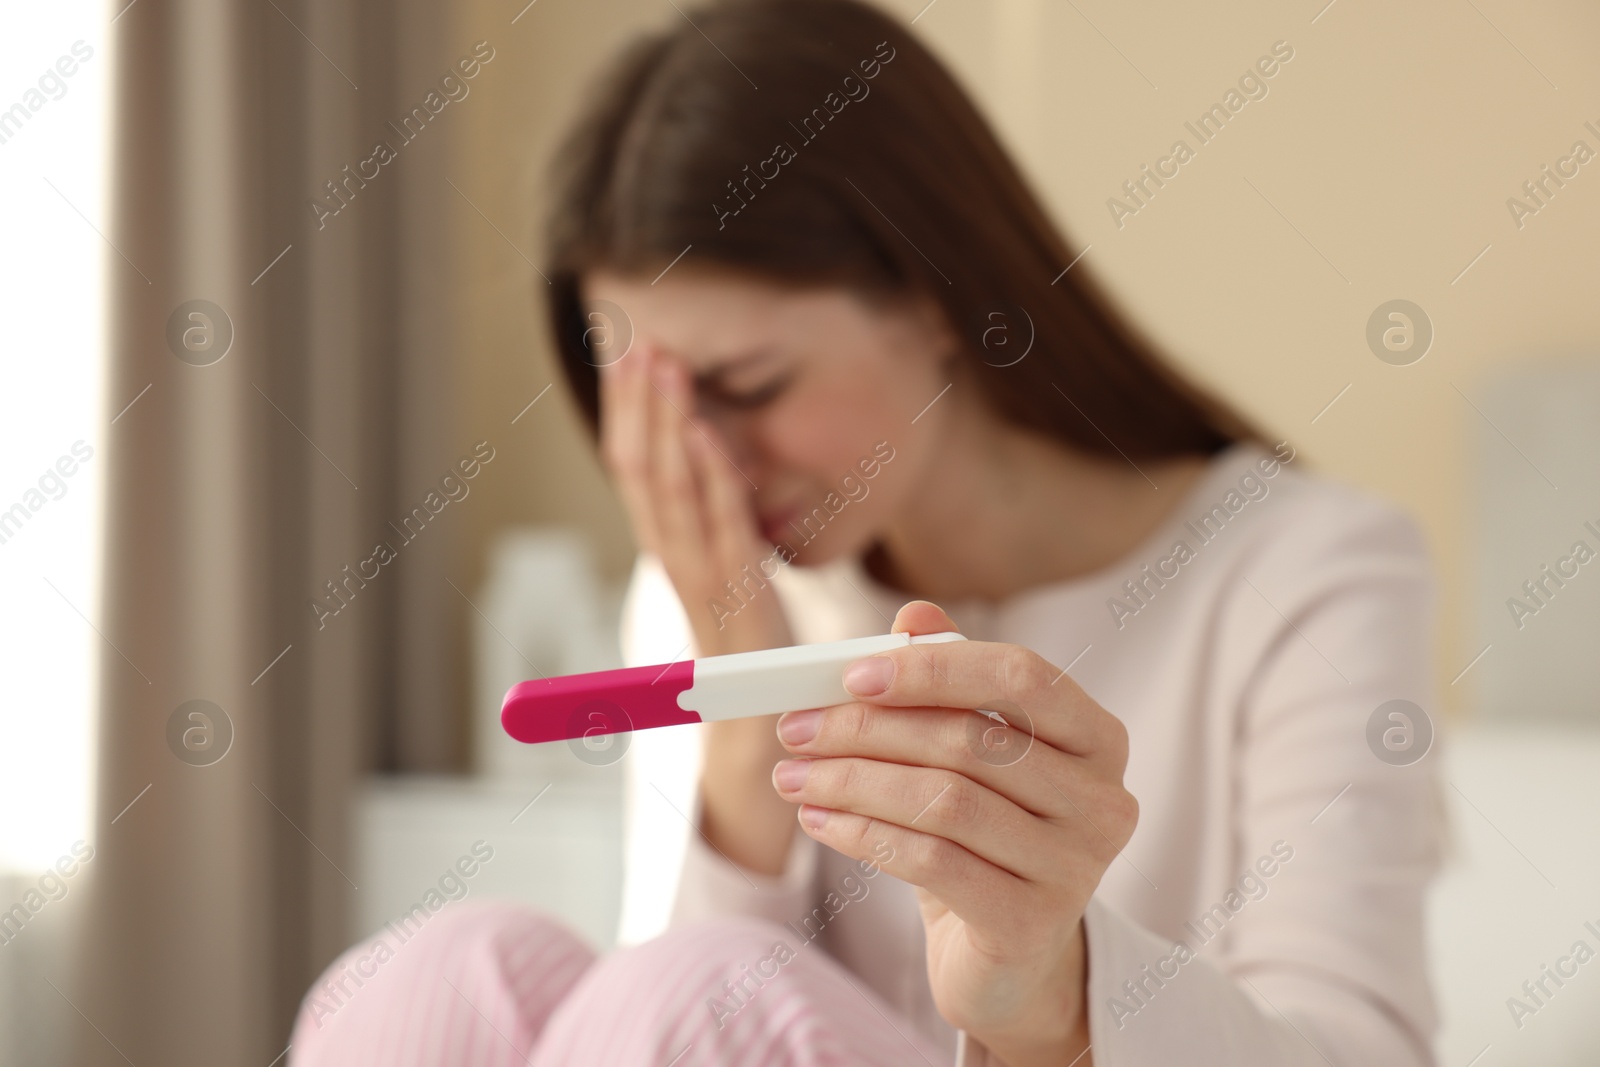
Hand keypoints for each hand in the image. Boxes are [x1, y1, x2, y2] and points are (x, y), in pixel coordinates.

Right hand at [597, 340, 793, 655]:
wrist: (758, 715)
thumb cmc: (746, 637)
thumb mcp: (723, 567)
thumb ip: (709, 515)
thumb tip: (702, 450)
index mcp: (665, 544)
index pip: (630, 464)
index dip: (623, 408)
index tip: (621, 350)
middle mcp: (672, 555)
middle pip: (639, 468)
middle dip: (636, 402)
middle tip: (634, 338)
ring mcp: (702, 573)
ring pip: (671, 489)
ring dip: (666, 423)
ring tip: (665, 364)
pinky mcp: (740, 592)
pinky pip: (721, 527)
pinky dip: (710, 478)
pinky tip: (705, 431)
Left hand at [771, 601, 1134, 1064]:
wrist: (1008, 958)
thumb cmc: (986, 838)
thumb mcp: (970, 755)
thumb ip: (951, 680)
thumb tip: (913, 615)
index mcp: (1097, 737)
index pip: (1020, 676)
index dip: (932, 668)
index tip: (850, 675)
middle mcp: (1102, 799)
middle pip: (970, 740)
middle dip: (867, 729)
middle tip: (796, 728)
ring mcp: (1075, 866)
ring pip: (944, 800)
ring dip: (852, 782)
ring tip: (794, 777)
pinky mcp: (1031, 922)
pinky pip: (931, 860)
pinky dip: (863, 835)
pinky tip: (820, 823)